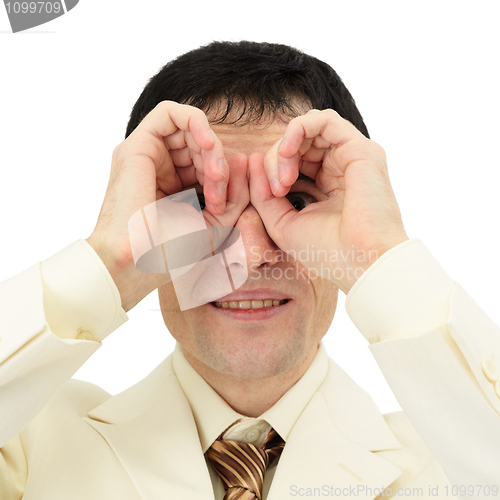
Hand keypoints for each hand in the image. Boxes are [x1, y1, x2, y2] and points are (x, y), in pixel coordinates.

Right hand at [86, 101, 248, 311]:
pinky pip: (169, 113)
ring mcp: (146, 155)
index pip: (207, 163)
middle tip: (220, 189)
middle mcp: (158, 167)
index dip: (223, 177)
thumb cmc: (172, 252)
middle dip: (218, 163)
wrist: (138, 262)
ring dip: (211, 147)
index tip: (223, 204)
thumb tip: (243, 158)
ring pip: (189, 130)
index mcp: (173, 186)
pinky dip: (195, 121)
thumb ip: (235, 193)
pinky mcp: (137, 145)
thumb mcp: (216, 222)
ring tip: (216, 173)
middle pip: (199, 145)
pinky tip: (209, 143)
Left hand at [249, 109, 408, 293]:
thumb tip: (252, 160)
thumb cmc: (326, 251)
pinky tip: (287, 151)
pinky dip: (298, 129)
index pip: (292, 162)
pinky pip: (324, 119)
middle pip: (297, 145)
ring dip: (284, 149)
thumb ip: (263, 194)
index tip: (271, 195)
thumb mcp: (282, 222)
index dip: (272, 170)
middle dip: (276, 160)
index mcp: (325, 186)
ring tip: (283, 177)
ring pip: (307, 130)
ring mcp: (350, 157)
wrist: (360, 262)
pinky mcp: (360, 148)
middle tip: (276, 187)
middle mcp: (339, 168)